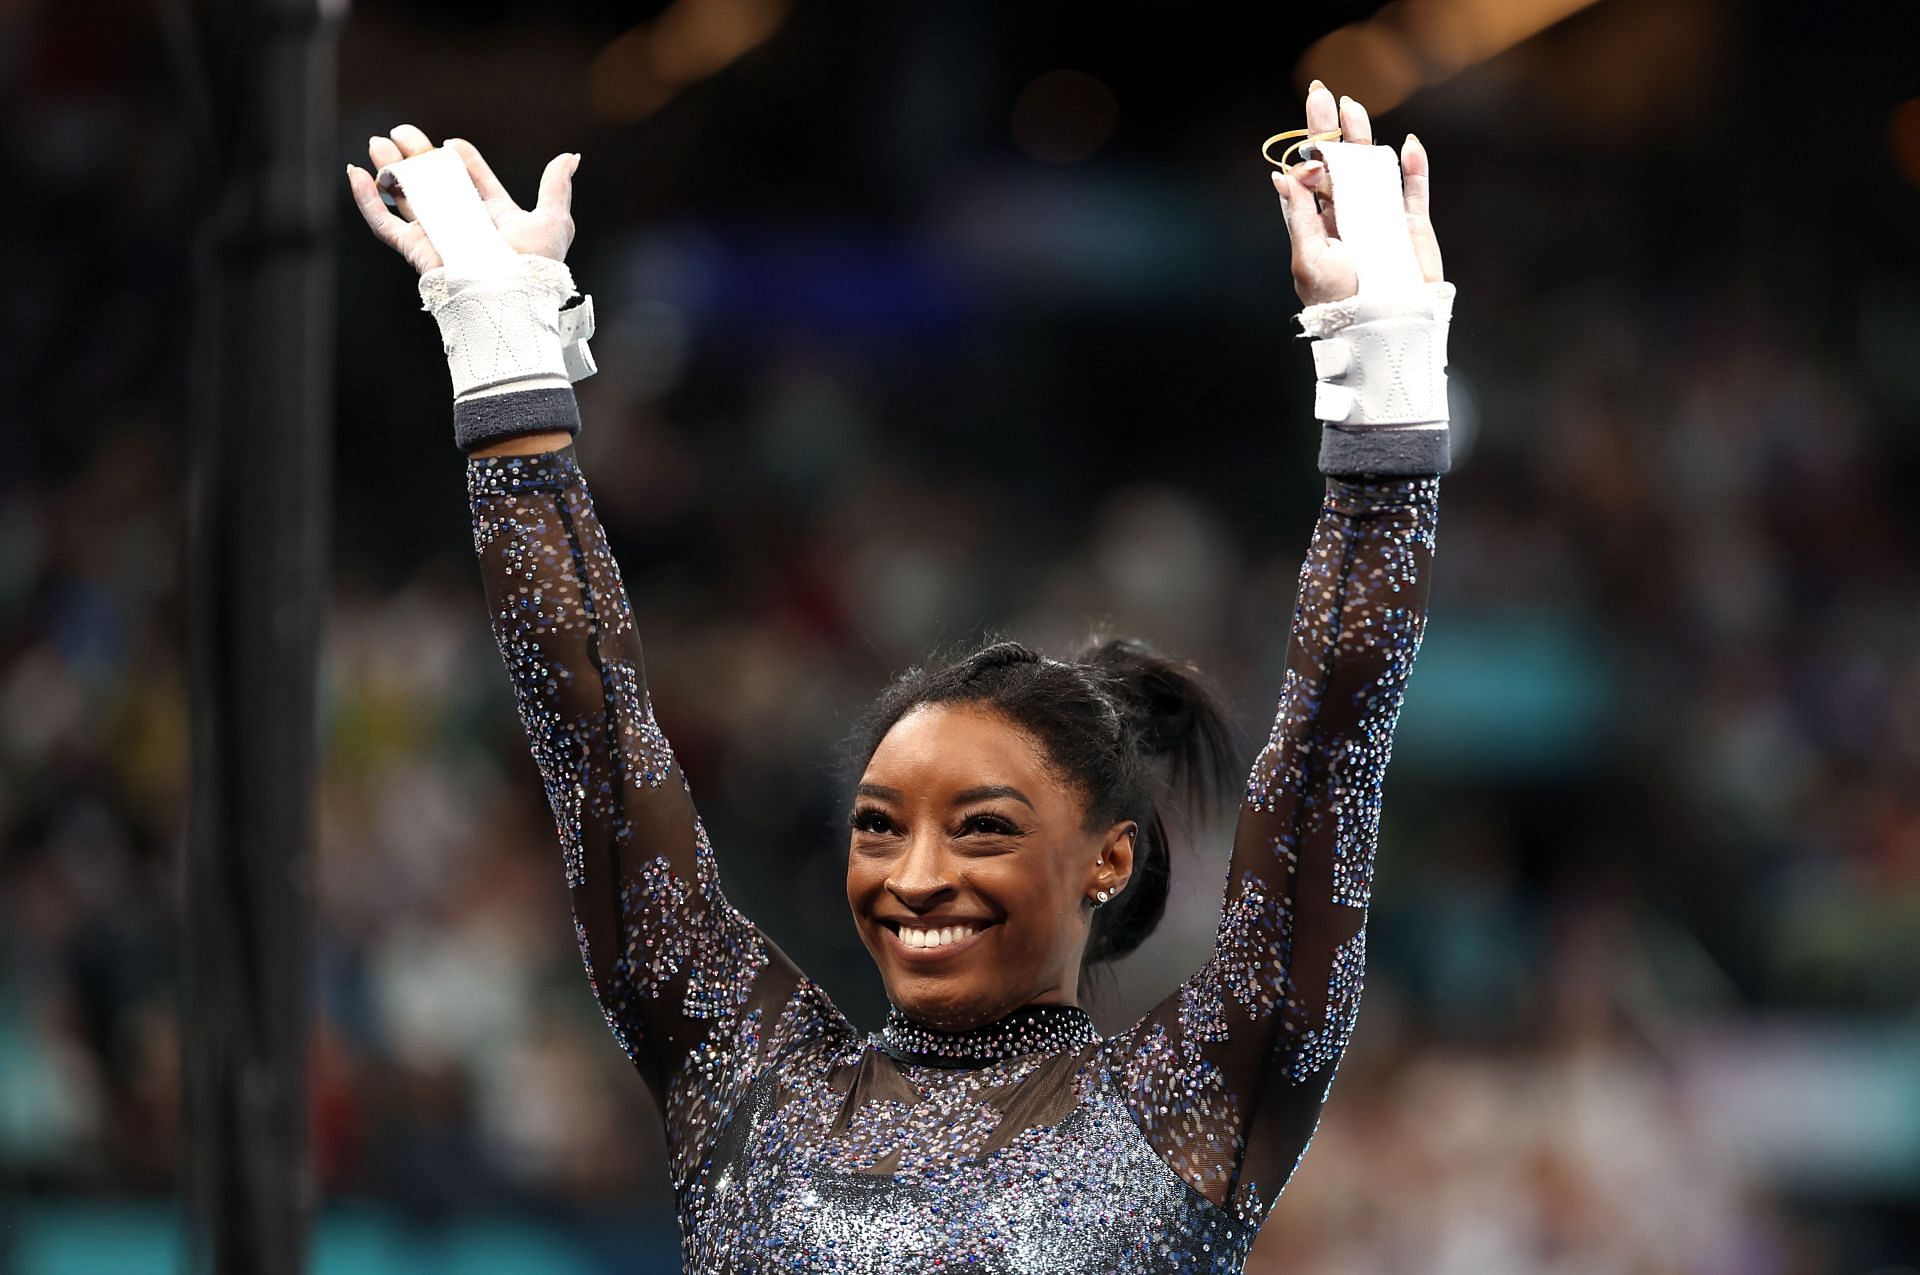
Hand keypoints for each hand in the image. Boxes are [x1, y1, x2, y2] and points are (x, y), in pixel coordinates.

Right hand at [345, 125, 579, 274]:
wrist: (510, 295)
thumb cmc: (534, 265)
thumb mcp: (552, 219)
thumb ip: (555, 186)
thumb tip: (571, 157)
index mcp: (494, 216)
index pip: (475, 181)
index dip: (465, 160)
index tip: (454, 143)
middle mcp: (463, 224)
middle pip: (434, 183)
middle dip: (418, 155)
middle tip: (402, 131)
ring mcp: (436, 235)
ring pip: (405, 196)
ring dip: (389, 169)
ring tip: (378, 143)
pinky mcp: (414, 248)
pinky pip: (382, 222)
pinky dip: (365, 199)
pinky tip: (355, 174)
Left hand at [1270, 81, 1443, 305]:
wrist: (1379, 327)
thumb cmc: (1337, 301)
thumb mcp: (1308, 259)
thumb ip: (1299, 216)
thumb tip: (1281, 175)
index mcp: (1321, 223)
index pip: (1313, 177)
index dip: (1310, 146)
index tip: (1307, 118)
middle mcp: (1349, 215)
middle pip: (1341, 164)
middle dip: (1333, 130)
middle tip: (1325, 94)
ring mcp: (1381, 218)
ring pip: (1374, 169)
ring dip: (1366, 138)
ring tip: (1354, 108)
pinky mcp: (1410, 226)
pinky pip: (1413, 191)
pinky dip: (1413, 168)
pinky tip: (1407, 145)